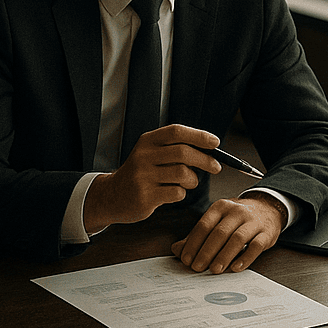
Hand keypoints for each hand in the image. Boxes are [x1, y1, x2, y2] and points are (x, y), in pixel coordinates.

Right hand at [84, 125, 221, 231]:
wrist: (112, 195)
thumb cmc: (140, 174)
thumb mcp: (150, 153)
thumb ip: (174, 148)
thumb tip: (210, 149)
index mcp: (147, 141)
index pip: (176, 132)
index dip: (199, 136)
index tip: (215, 143)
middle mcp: (143, 156)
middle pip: (183, 153)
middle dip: (205, 160)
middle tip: (216, 167)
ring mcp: (143, 176)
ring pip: (182, 174)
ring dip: (193, 180)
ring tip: (189, 182)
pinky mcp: (145, 196)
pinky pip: (177, 193)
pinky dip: (182, 193)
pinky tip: (173, 192)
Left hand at [171, 193, 283, 273]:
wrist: (267, 209)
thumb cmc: (237, 218)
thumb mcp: (217, 221)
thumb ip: (197, 236)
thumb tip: (177, 249)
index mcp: (221, 207)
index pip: (204, 225)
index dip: (193, 243)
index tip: (186, 259)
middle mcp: (237, 211)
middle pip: (219, 233)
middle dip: (207, 252)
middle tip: (198, 267)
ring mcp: (253, 221)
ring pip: (237, 239)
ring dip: (224, 256)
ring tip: (215, 270)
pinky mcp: (267, 233)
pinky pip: (256, 246)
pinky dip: (246, 257)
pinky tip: (236, 267)